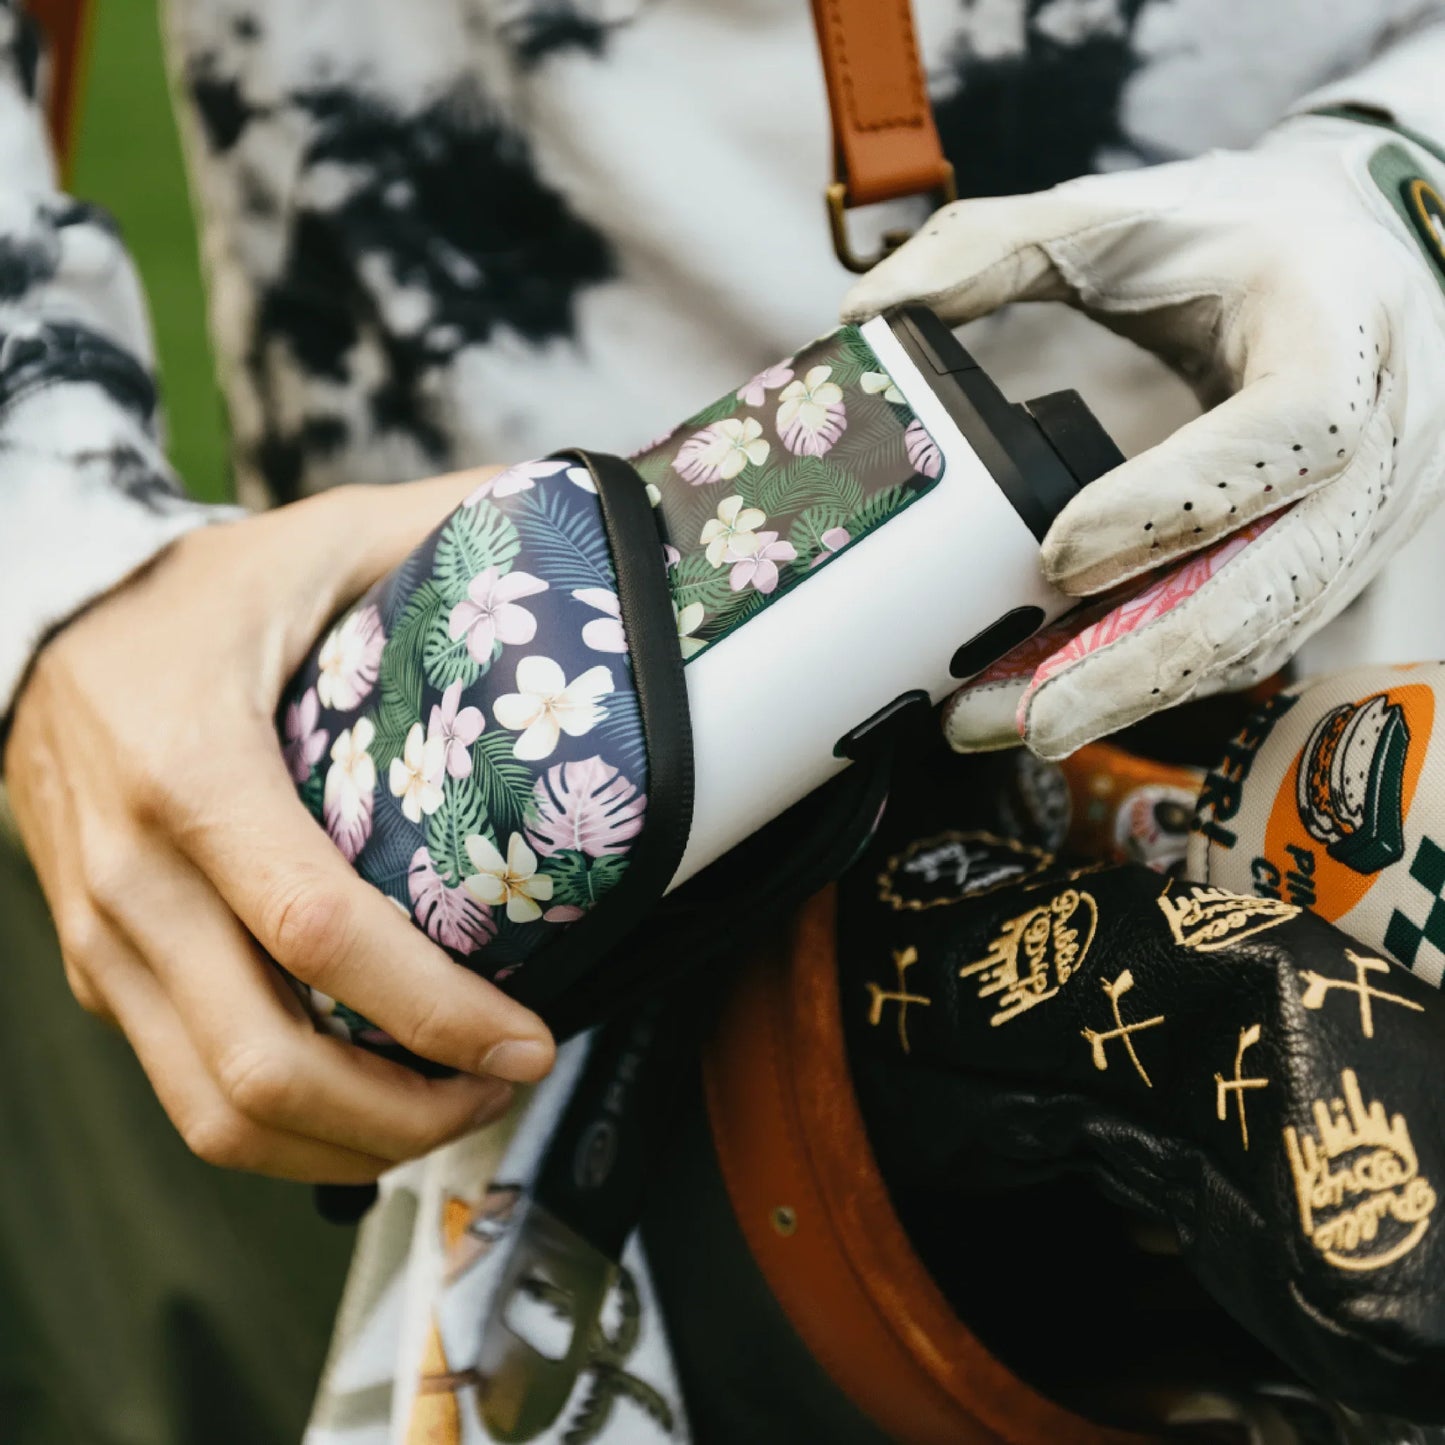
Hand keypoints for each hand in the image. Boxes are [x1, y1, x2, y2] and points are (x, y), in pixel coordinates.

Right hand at [3, 471, 555, 1182]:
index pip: (318, 932)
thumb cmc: (192, 590)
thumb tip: (588, 529)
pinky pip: (187, 1090)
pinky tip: (370, 1098)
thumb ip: (448, 534)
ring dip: (348, 1144)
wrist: (31, 619)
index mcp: (191, 771)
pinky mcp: (99, 971)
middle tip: (504, 1086)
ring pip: (215, 1112)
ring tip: (450, 1109)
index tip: (527, 1038)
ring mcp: (102, 941)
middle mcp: (131, 878)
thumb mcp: (319, 540)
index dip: (433, 1009)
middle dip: (404, 1114)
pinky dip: (288, 1125)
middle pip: (264, 1067)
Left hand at [843, 114, 1444, 758]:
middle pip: (1273, 586)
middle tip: (1022, 717)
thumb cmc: (1248, 240)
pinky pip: (1241, 648)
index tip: (1059, 554)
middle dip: (1138, 666)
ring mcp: (1358, 525)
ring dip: (1127, 694)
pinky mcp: (1325, 570)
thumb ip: (996, 248)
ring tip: (1005, 722)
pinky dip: (1146, 682)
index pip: (1288, 433)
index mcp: (1337, 337)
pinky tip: (1054, 700)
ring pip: (1252, 640)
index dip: (1178, 502)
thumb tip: (869, 312)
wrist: (1369, 263)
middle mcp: (1372, 449)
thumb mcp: (1129, 215)